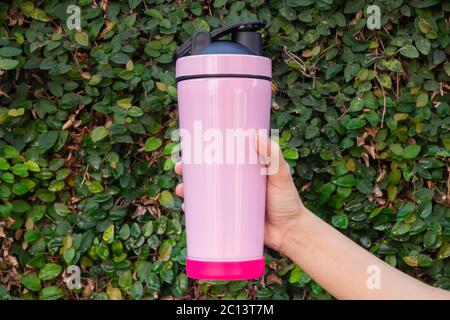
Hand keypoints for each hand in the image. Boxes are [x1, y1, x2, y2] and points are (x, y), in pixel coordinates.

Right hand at [174, 134, 305, 253]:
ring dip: (186, 189)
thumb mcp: (281, 175)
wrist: (290, 233)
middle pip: (205, 173)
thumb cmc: (288, 201)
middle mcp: (233, 184)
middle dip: (187, 169)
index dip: (201, 149)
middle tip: (179, 167)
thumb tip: (256, 134)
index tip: (189, 145)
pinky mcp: (227, 218)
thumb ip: (273, 156)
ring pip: (201, 193)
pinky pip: (206, 213)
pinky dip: (193, 210)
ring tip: (181, 190)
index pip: (219, 155)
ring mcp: (228, 201)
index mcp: (243, 169)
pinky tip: (185, 209)